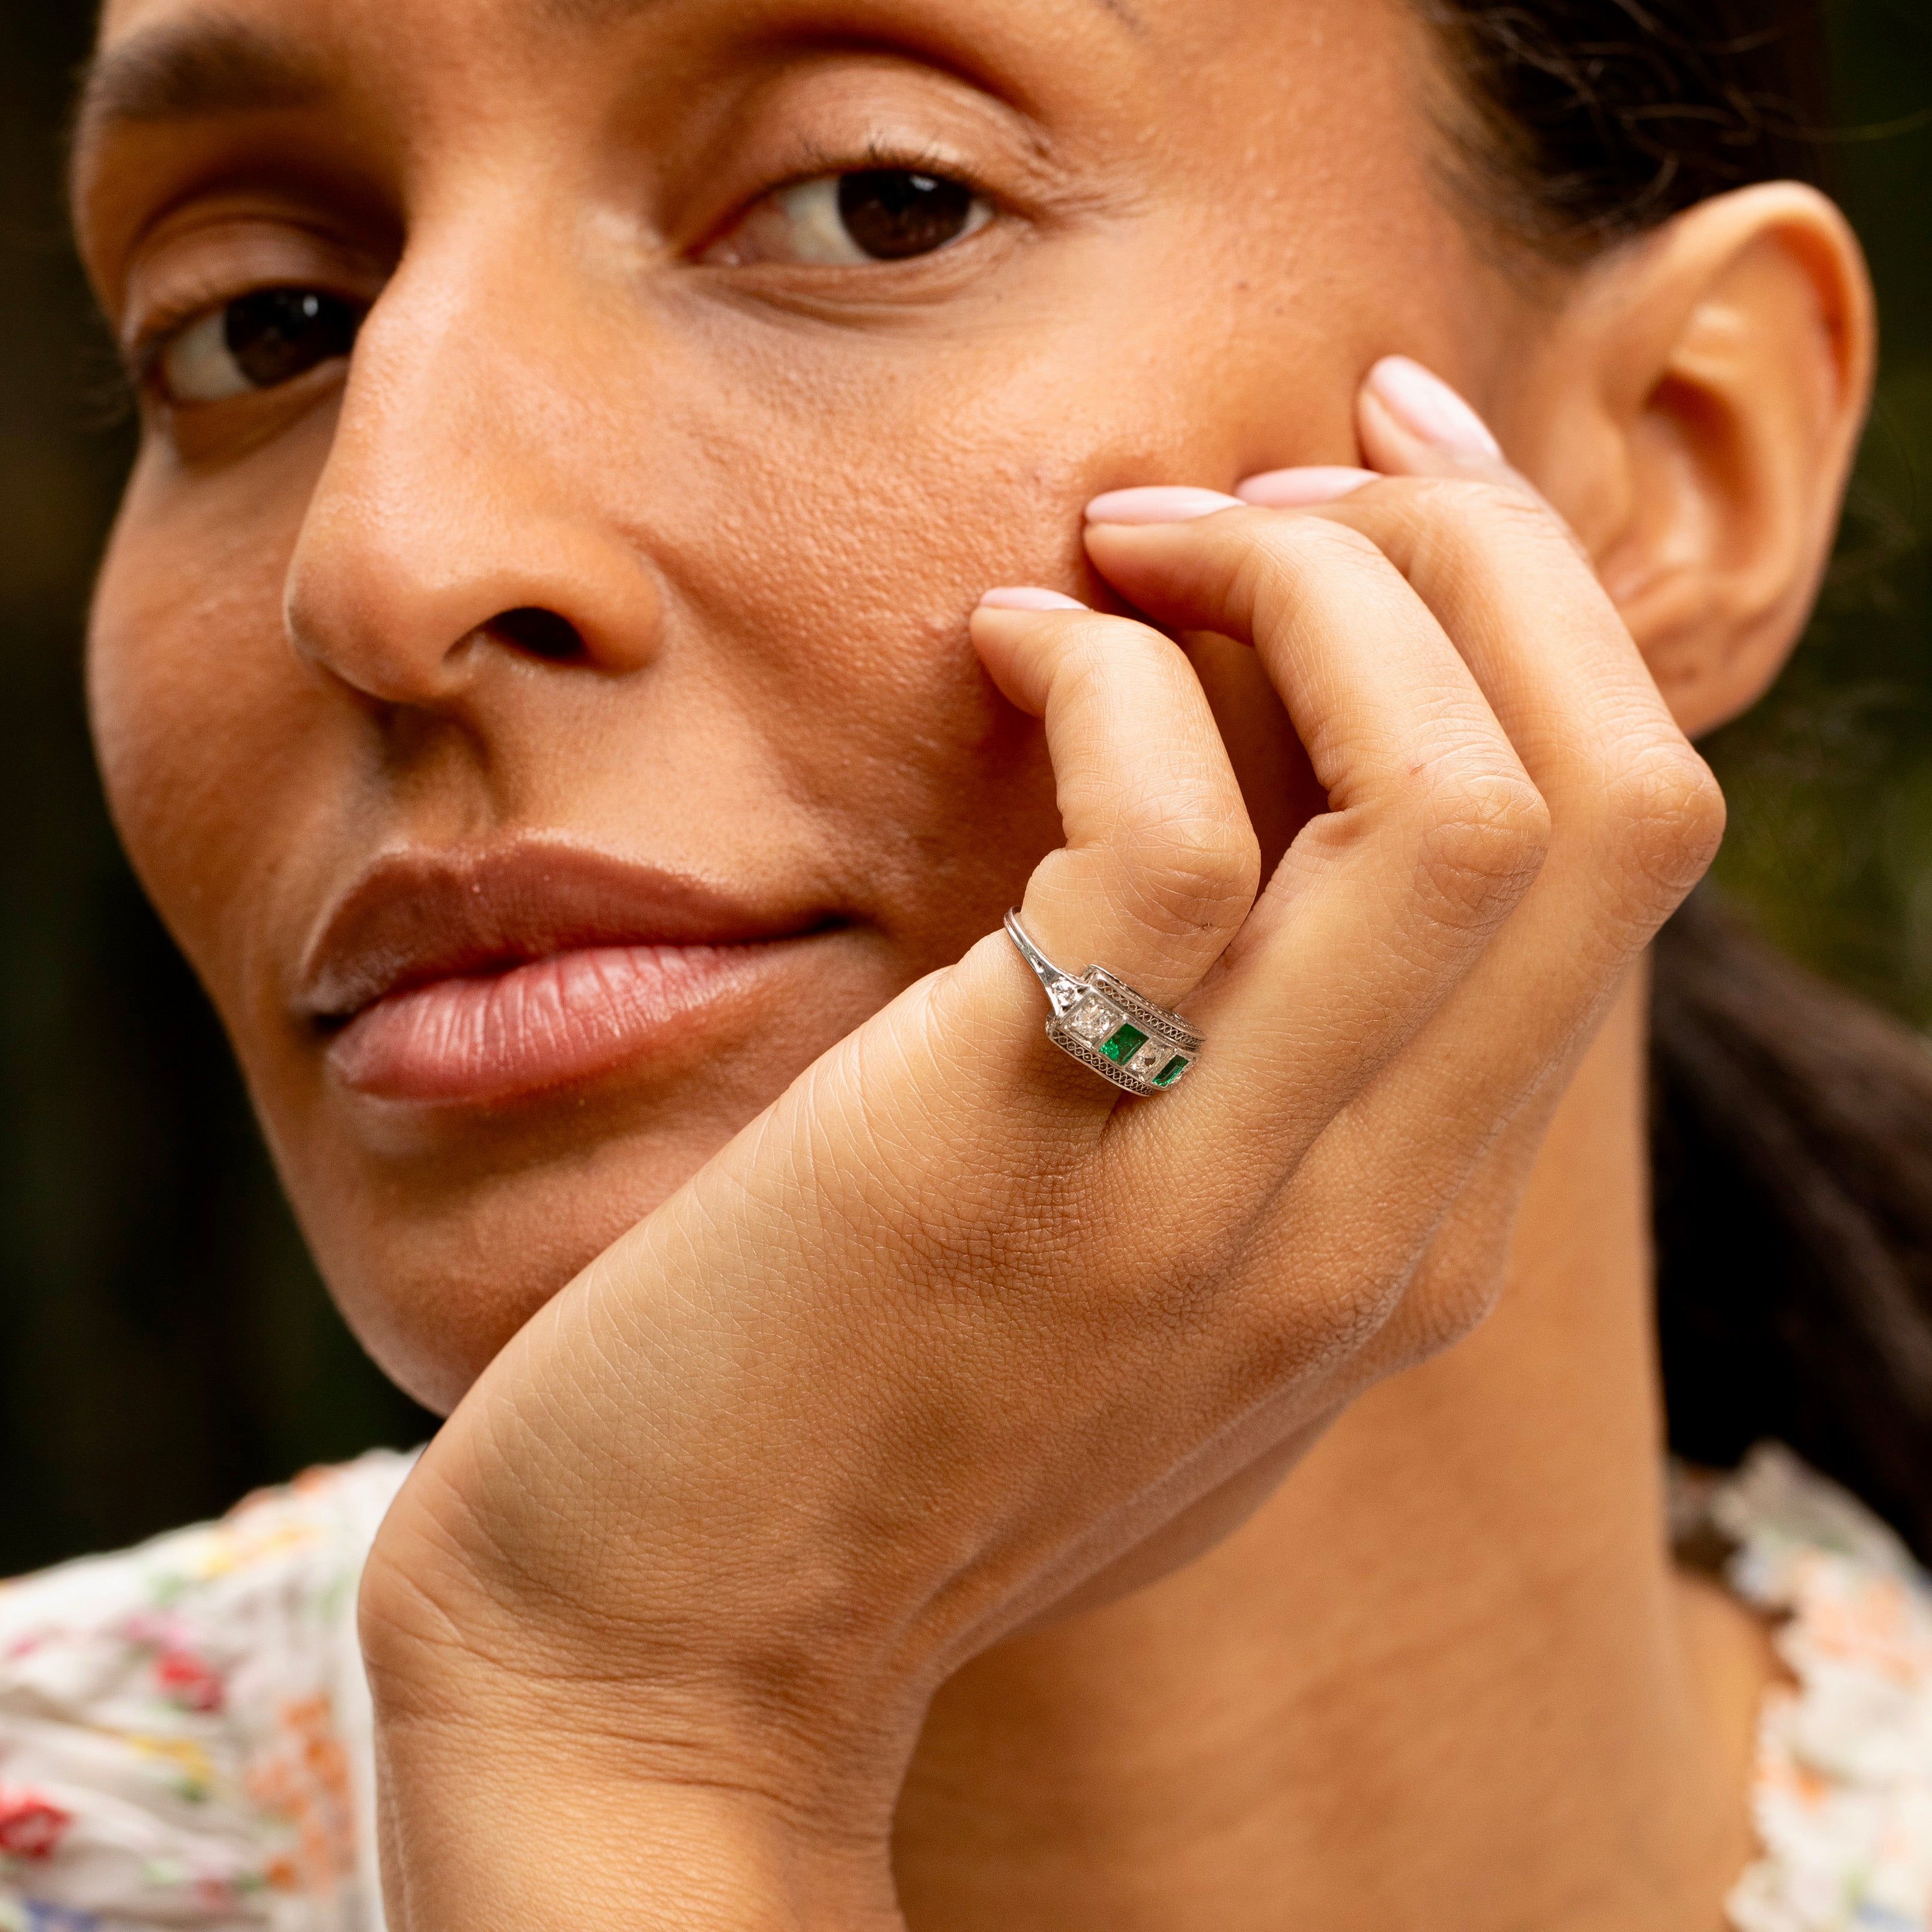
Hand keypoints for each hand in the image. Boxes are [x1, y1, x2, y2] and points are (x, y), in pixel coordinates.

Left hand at [357, 360, 1721, 1930]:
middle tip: (1288, 469)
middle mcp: (1371, 1217)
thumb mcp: (1130, 1282)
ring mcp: (1218, 1201)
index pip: (1609, 861)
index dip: (1531, 623)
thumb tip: (1255, 834)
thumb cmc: (866, 1434)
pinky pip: (1171, 835)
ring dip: (1316, 586)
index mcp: (1408, 1233)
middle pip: (1606, 796)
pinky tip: (994, 649)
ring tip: (1142, 537)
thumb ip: (1248, 1110)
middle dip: (1481, 557)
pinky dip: (1099, 679)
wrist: (664, 1654)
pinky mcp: (1020, 1154)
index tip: (1384, 480)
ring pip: (1455, 797)